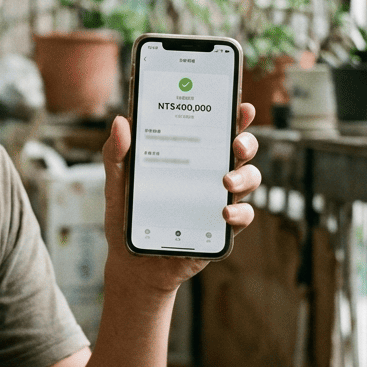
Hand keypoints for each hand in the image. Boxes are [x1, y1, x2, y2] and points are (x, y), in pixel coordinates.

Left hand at [101, 102, 260, 294]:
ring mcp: (218, 200)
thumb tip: (120, 122)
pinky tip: (224, 213)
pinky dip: (240, 213)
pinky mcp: (221, 228)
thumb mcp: (117, 182)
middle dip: (246, 142)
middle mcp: (209, 173)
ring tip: (225, 182)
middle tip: (235, 144)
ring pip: (249, 180)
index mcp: (188, 156)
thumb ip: (116, 153)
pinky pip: (243, 216)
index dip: (233, 116)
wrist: (132, 260)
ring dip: (245, 177)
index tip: (241, 106)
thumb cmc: (128, 214)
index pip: (214, 129)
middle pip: (240, 151)